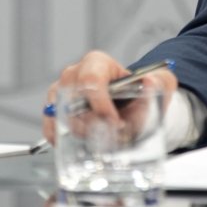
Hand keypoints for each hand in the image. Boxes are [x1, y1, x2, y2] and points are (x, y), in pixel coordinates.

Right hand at [41, 50, 178, 142]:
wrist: (131, 104)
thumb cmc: (139, 93)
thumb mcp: (155, 86)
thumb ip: (156, 84)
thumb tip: (149, 81)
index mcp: (97, 63)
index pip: (91, 80)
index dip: (100, 104)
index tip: (114, 123)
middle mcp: (74, 74)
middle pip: (72, 99)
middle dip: (90, 122)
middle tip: (107, 135)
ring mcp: (60, 91)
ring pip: (59, 113)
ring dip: (78, 131)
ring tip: (98, 139)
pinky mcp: (54, 109)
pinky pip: (50, 124)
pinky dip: (61, 137)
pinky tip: (77, 144)